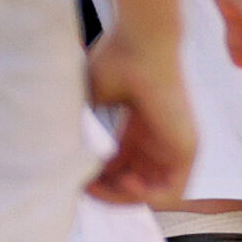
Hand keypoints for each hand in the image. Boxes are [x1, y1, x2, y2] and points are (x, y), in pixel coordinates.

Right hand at [85, 28, 197, 205]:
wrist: (142, 42)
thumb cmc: (116, 61)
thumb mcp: (90, 99)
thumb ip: (77, 126)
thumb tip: (53, 150)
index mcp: (140, 127)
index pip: (120, 168)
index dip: (97, 180)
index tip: (76, 175)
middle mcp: (159, 139)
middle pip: (132, 185)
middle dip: (105, 193)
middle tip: (83, 185)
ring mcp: (175, 145)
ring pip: (149, 194)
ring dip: (120, 199)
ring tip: (100, 184)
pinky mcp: (188, 148)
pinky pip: (171, 193)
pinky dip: (144, 197)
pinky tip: (124, 180)